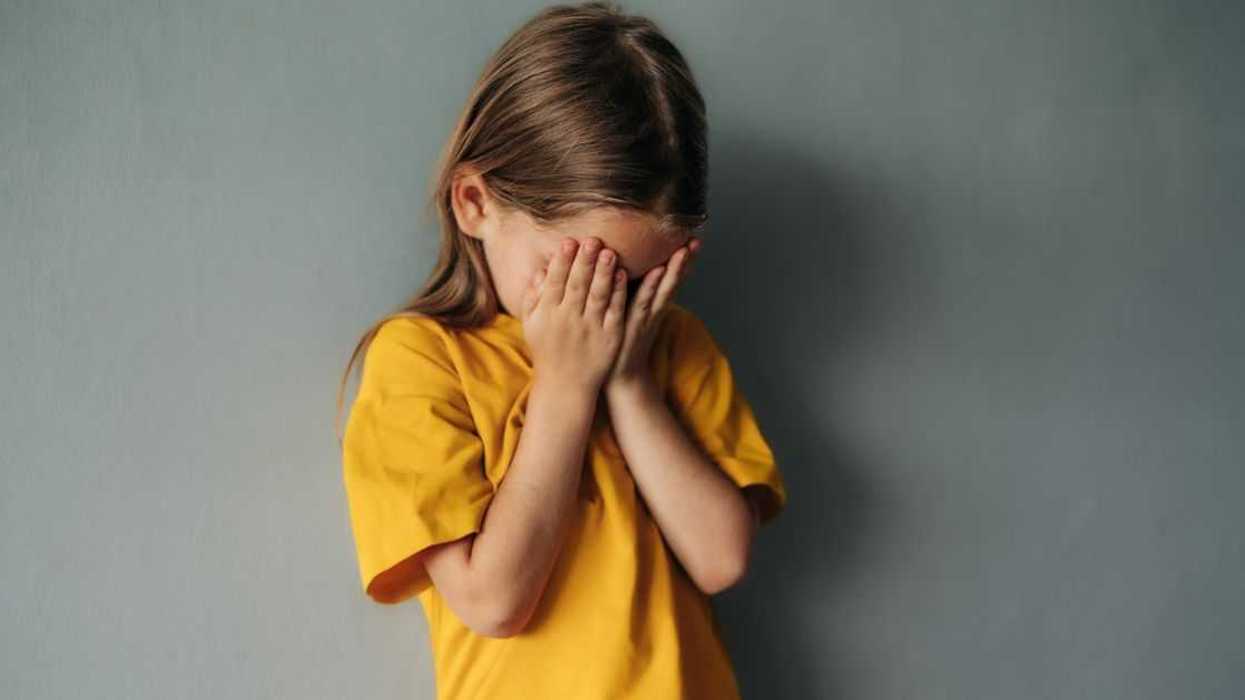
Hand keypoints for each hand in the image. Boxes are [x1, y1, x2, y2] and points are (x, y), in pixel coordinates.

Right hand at [519, 236, 627, 393]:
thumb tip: (541, 270)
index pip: (555, 283)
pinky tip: (622, 276)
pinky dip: (618, 293)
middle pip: (577, 286)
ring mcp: (590, 330)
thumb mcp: (532, 325)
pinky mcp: (609, 338)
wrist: (565, 385)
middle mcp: (567, 320)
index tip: (569, 241)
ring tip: (610, 252)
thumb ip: (534, 297)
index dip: (562, 262)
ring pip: (597, 296)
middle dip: (584, 262)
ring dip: (604, 273)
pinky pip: (614, 312)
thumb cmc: (547, 350)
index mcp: (548, 314)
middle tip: (592, 240)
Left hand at [603, 236, 701, 396]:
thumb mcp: (626, 312)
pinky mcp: (635, 325)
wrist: (619, 376)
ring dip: (674, 269)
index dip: (681, 259)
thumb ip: (628, 291)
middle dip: (684, 260)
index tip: (691, 236)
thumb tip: (624, 267)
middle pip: (672, 280)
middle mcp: (654, 309)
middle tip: (695, 239)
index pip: (670, 277)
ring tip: (683, 250)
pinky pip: (643, 302)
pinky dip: (650, 287)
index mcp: (653, 304)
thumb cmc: (619, 341)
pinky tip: (655, 271)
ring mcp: (647, 317)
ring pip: (662, 288)